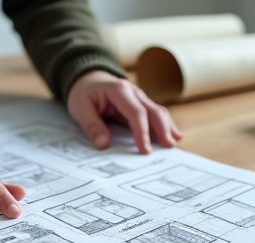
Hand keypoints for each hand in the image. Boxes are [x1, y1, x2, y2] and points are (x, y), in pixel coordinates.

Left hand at [67, 70, 181, 153]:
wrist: (87, 80)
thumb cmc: (84, 94)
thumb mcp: (80, 108)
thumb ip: (91, 126)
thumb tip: (103, 144)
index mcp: (119, 90)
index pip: (136, 112)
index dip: (142, 132)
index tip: (144, 149)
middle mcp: (134, 92)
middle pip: (153, 110)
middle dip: (162, 129)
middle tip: (169, 146)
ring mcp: (140, 97)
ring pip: (158, 112)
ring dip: (167, 127)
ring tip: (173, 143)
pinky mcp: (141, 105)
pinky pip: (155, 115)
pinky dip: (164, 126)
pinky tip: (173, 136)